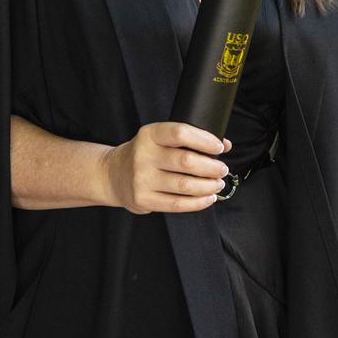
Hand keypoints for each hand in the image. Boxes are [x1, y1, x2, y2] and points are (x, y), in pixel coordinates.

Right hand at [102, 122, 231, 214]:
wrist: (113, 174)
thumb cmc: (146, 154)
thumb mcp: (160, 139)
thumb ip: (190, 139)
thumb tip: (224, 144)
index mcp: (150, 134)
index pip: (180, 133)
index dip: (204, 140)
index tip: (218, 147)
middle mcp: (144, 155)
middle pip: (186, 161)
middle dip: (211, 167)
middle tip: (222, 169)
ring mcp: (142, 179)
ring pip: (184, 185)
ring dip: (208, 186)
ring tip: (218, 183)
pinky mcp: (143, 200)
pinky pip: (177, 204)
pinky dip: (198, 202)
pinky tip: (208, 198)